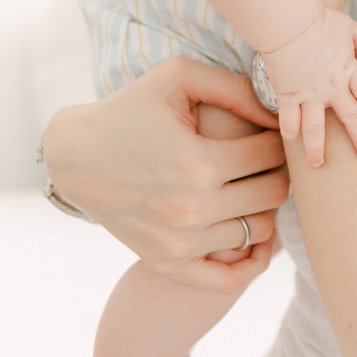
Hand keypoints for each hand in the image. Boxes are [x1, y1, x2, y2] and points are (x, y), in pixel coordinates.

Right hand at [43, 58, 288, 293]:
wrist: (74, 157)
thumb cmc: (128, 109)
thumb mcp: (178, 78)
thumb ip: (238, 89)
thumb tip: (281, 115)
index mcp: (199, 163)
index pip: (270, 154)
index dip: (275, 138)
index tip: (265, 132)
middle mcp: (193, 209)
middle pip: (273, 195)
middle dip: (276, 172)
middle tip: (262, 159)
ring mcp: (180, 243)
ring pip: (259, 232)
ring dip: (263, 208)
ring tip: (250, 186)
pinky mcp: (167, 263)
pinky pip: (230, 279)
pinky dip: (251, 261)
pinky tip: (248, 232)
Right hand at [258, 8, 356, 167]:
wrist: (287, 22)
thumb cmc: (318, 21)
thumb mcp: (349, 26)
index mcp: (350, 70)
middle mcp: (332, 87)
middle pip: (352, 120)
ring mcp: (309, 93)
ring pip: (316, 130)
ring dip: (317, 150)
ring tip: (317, 164)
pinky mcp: (288, 94)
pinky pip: (289, 119)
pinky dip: (289, 131)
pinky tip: (291, 138)